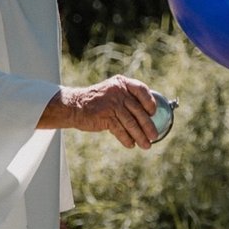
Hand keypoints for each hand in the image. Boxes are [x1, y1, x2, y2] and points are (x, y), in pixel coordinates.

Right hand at [39, 75, 157, 148]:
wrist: (74, 106)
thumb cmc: (95, 101)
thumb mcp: (111, 92)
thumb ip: (126, 98)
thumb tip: (146, 115)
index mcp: (121, 83)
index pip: (141, 90)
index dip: (150, 102)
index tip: (153, 113)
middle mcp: (118, 92)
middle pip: (138, 110)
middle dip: (148, 126)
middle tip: (154, 136)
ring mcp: (112, 104)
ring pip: (131, 123)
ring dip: (140, 136)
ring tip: (146, 145)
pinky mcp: (105, 117)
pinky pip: (120, 130)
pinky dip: (126, 139)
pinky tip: (130, 145)